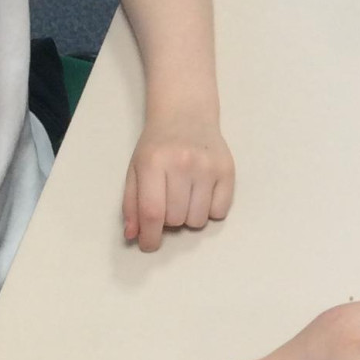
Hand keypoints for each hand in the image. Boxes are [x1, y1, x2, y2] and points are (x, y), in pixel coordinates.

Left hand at [124, 111, 234, 250]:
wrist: (186, 113)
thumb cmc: (157, 145)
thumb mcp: (136, 169)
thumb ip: (131, 203)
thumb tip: (133, 235)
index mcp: (153, 162)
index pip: (152, 212)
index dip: (150, 236)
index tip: (149, 246)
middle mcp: (183, 163)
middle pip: (176, 219)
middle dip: (169, 220)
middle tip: (168, 201)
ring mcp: (208, 167)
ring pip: (198, 220)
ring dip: (189, 217)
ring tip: (185, 196)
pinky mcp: (228, 170)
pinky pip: (219, 213)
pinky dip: (209, 211)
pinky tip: (203, 193)